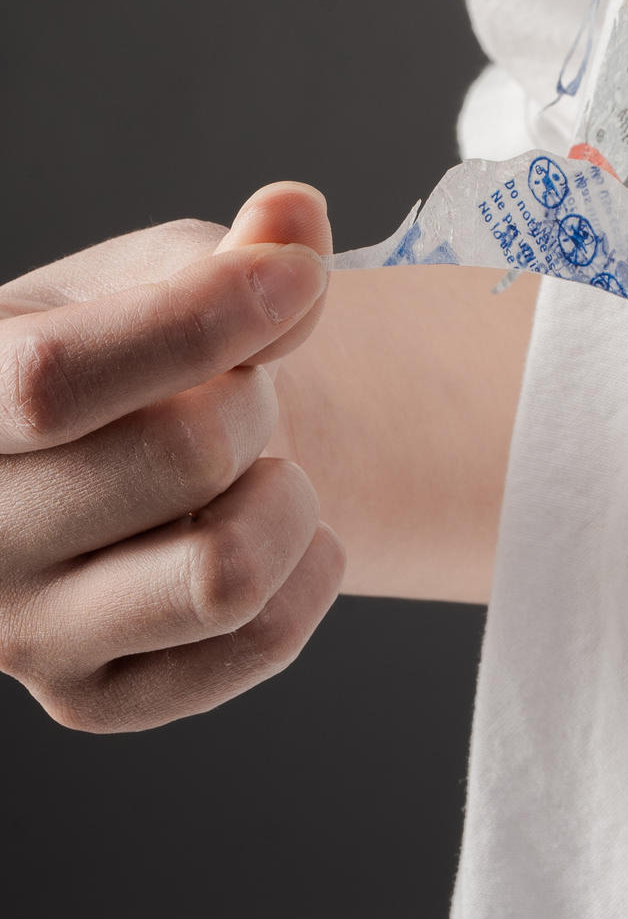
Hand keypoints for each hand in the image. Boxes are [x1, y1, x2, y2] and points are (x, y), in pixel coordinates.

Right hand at [0, 182, 346, 730]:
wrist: (142, 447)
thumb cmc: (143, 345)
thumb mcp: (165, 269)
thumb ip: (236, 245)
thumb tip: (294, 220)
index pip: (56, 379)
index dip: (203, 317)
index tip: (299, 278)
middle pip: (176, 458)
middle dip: (256, 399)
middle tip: (242, 392)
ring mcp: (19, 630)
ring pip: (223, 575)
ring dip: (287, 498)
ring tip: (260, 468)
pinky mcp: (89, 698)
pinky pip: (257, 642)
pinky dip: (308, 572)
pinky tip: (277, 529)